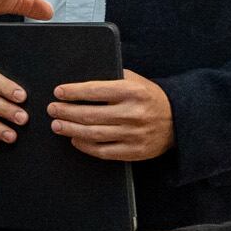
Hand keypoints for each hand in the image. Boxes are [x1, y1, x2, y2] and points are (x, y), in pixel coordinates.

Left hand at [48, 71, 173, 162]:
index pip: (96, 91)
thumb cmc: (150, 97)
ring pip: (94, 134)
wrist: (178, 120)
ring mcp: (134, 134)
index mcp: (133, 92)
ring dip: (71, 130)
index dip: (74, 92)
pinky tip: (74, 139)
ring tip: (57, 125)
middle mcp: (133, 113)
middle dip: (66, 112)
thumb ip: (112, 79)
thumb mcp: (135, 81)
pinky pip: (103, 151)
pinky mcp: (134, 151)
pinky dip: (85, 146)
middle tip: (52, 110)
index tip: (58, 92)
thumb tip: (80, 82)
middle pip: (90, 114)